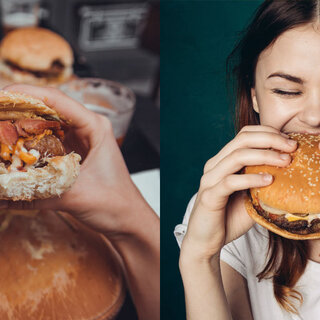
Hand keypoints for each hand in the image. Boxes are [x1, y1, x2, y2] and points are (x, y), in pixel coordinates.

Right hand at [0, 84, 146, 237]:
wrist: (127, 219)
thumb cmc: (114, 204)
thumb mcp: (74, 196)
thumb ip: (35, 194)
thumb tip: (3, 194)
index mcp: (95, 128)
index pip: (57, 100)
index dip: (27, 94)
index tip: (2, 96)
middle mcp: (88, 129)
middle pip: (49, 110)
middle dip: (20, 110)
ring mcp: (81, 141)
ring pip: (47, 125)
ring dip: (23, 127)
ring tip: (2, 130)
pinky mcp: (75, 154)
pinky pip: (49, 142)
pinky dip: (31, 144)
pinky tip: (14, 150)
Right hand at [180, 125, 296, 262]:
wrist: (206, 240)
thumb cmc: (228, 217)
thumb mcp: (249, 195)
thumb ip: (261, 181)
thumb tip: (289, 171)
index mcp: (222, 161)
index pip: (244, 135)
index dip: (267, 133)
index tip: (289, 142)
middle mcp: (214, 166)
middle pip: (241, 140)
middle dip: (270, 139)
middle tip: (292, 147)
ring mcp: (210, 180)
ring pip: (237, 156)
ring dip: (265, 156)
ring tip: (285, 161)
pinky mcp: (209, 196)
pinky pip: (231, 182)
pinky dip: (251, 178)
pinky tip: (268, 180)